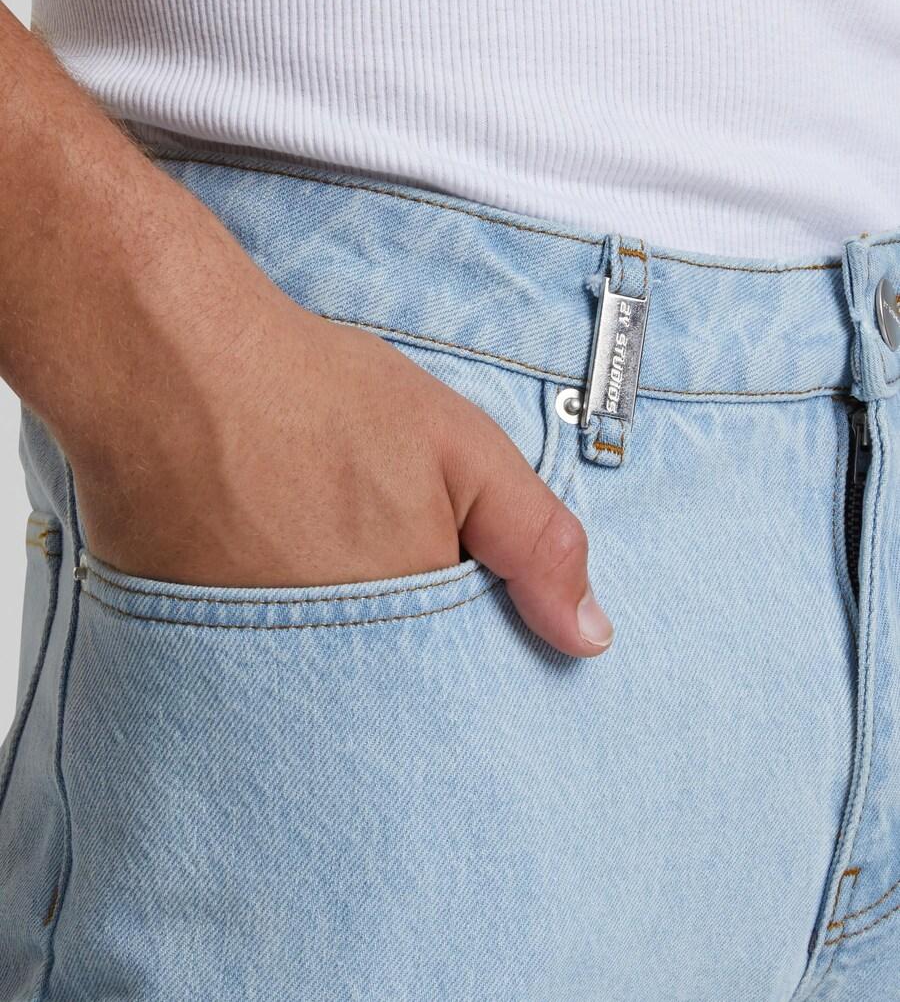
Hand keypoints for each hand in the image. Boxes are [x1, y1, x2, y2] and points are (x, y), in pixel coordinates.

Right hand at [0, 4, 610, 660]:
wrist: (166, 366)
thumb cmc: (313, 396)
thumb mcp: (460, 449)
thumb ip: (536, 542)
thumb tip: (590, 639)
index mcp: (408, 629)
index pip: (469, 696)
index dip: (482, 667)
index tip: (478, 637)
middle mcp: (330, 671)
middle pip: (398, 709)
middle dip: (418, 671)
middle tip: (395, 589)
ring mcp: (258, 667)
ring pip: (331, 697)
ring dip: (349, 659)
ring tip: (333, 578)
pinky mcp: (196, 652)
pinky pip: (261, 678)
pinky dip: (284, 649)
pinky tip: (279, 582)